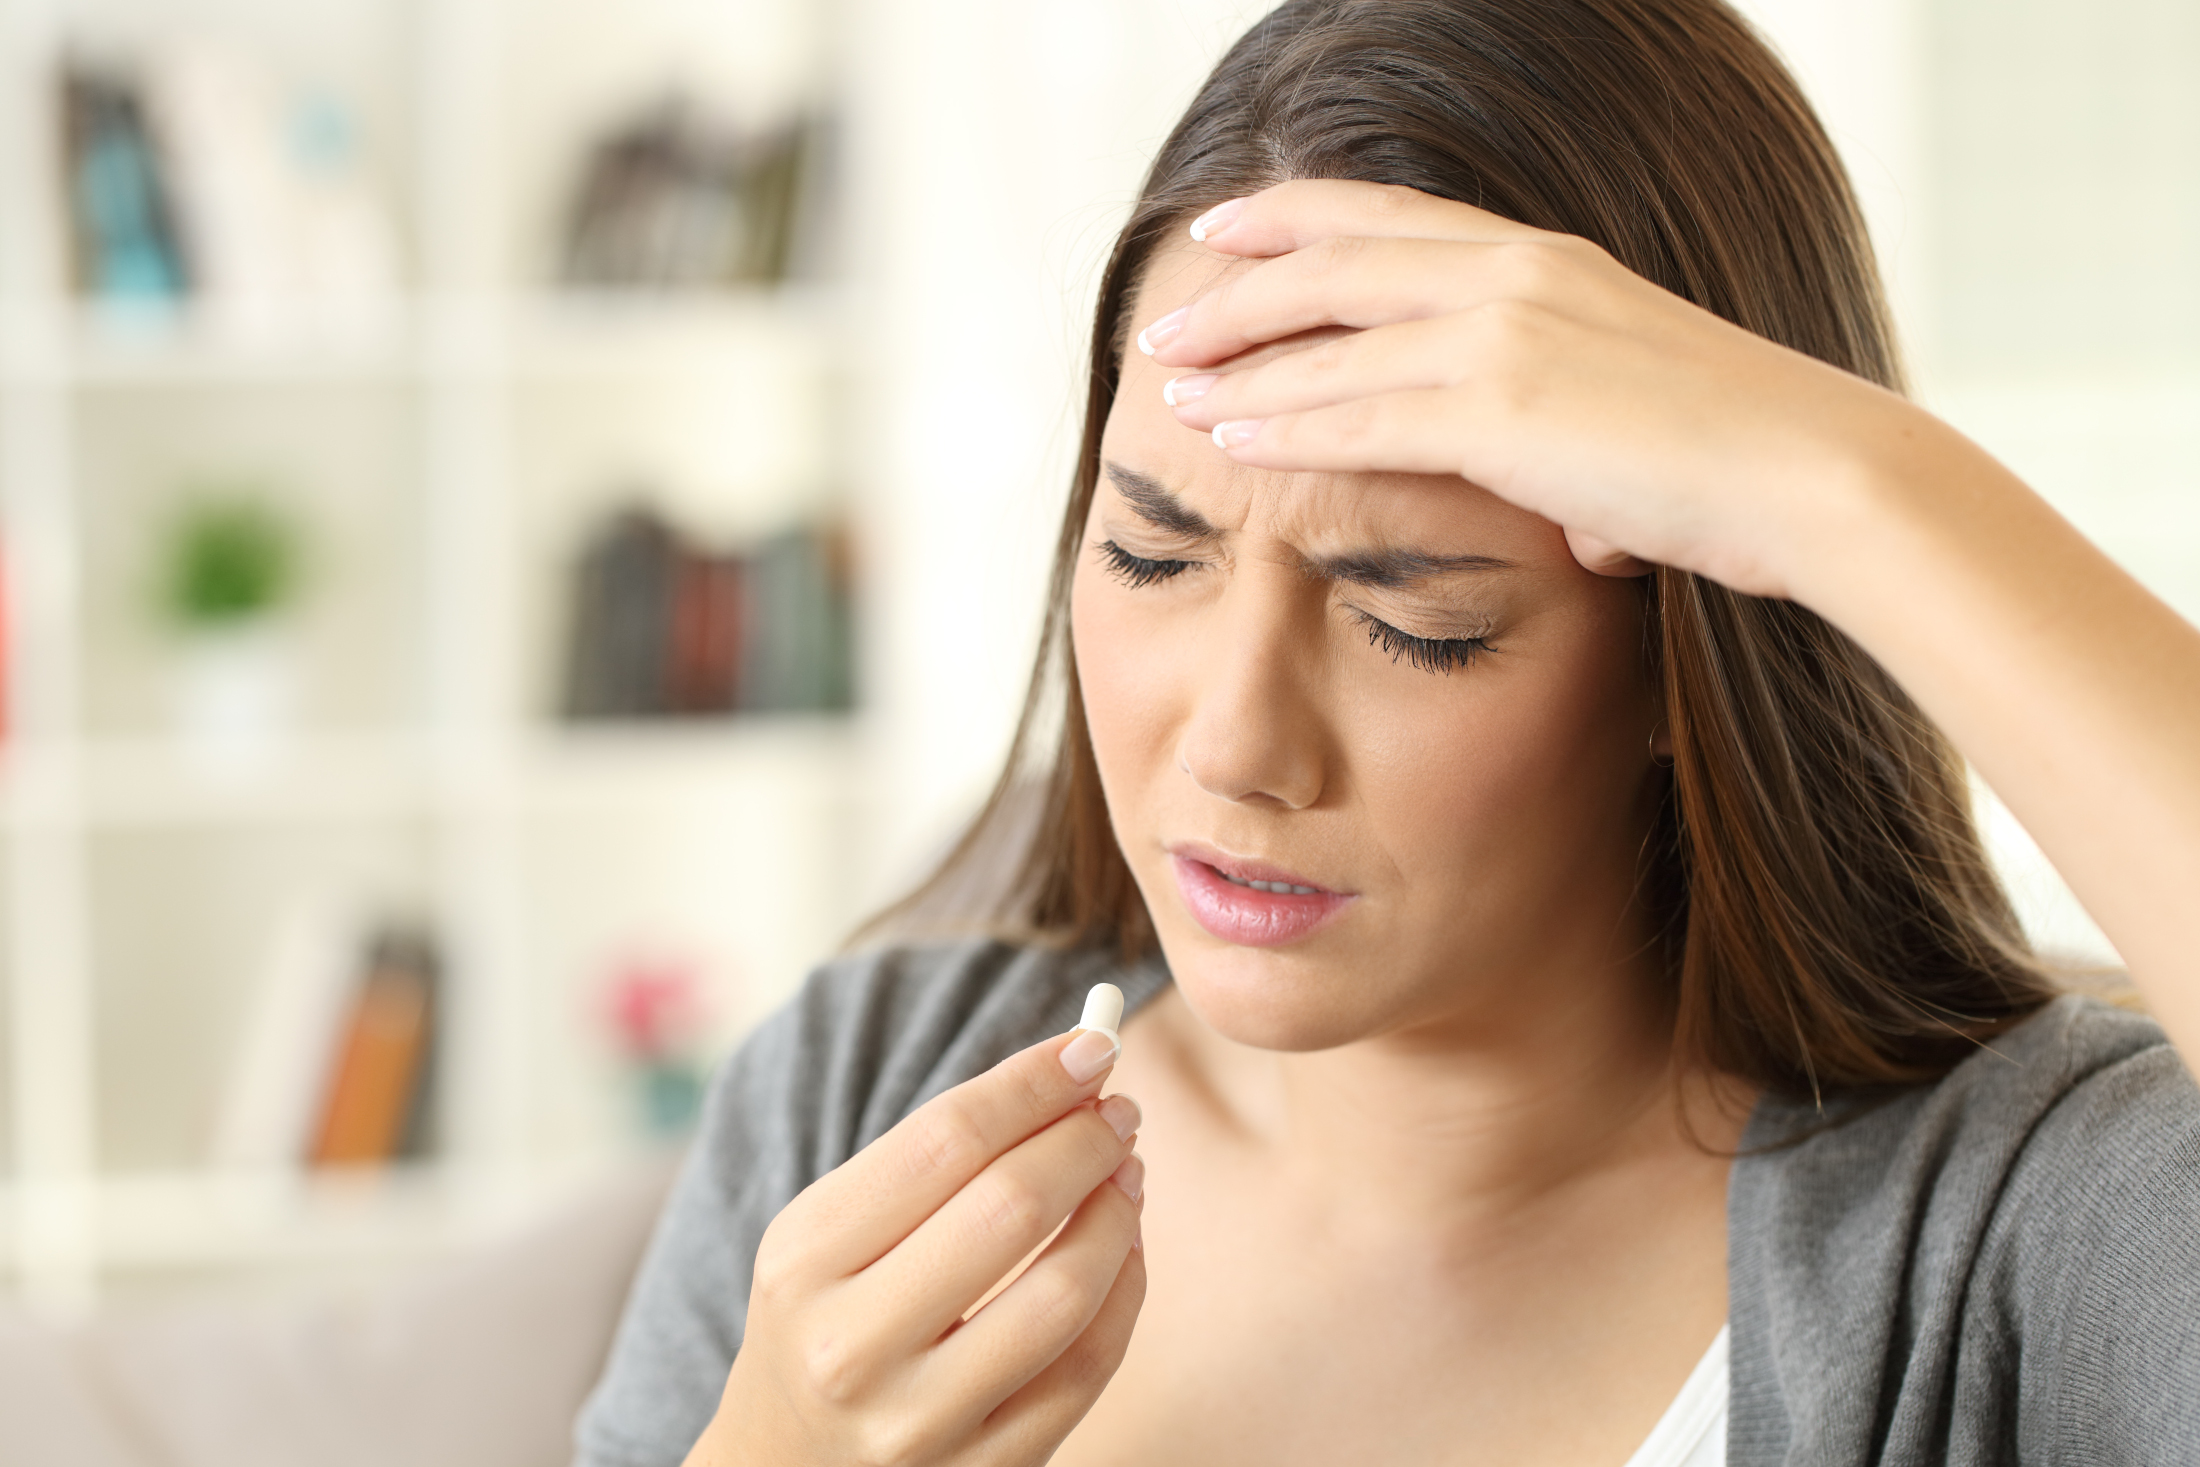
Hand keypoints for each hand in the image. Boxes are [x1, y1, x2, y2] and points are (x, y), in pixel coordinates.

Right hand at [687, 1027, 1144, 1466]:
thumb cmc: (822, 1323)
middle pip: (1008, 1208)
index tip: (1094, 1047)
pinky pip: (1087, 1369)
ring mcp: (919, 1422)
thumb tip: (1072, 1074)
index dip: (1034, 1083)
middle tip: (1119, 1111)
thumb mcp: (828, 1237)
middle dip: (1086, 1141)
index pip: (946, 1141)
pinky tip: (1124, 1249)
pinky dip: (1124, 1291)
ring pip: (1063, 1294)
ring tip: (1127, 1173)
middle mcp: (852, 1346)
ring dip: (1116, 1214)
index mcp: (804, 1259)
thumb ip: (932, 1159)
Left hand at [1140, 179, 1922, 601]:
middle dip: (1238, 289)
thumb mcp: (1645, 417)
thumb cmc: (1745, 463)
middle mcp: (1516, 276)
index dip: (1298, 218)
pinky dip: (1282, 426)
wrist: (1813, 475)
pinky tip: (1228, 439)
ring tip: (1167, 388)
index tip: (1230, 233)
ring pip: (1329, 340)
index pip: (1393, 219)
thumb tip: (1580, 521)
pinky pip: (1359, 415)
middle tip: (1169, 321)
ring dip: (1238, 365)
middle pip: (1336, 261)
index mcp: (1548, 260)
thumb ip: (1588, 448)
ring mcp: (1505, 335)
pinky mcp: (1501, 410)